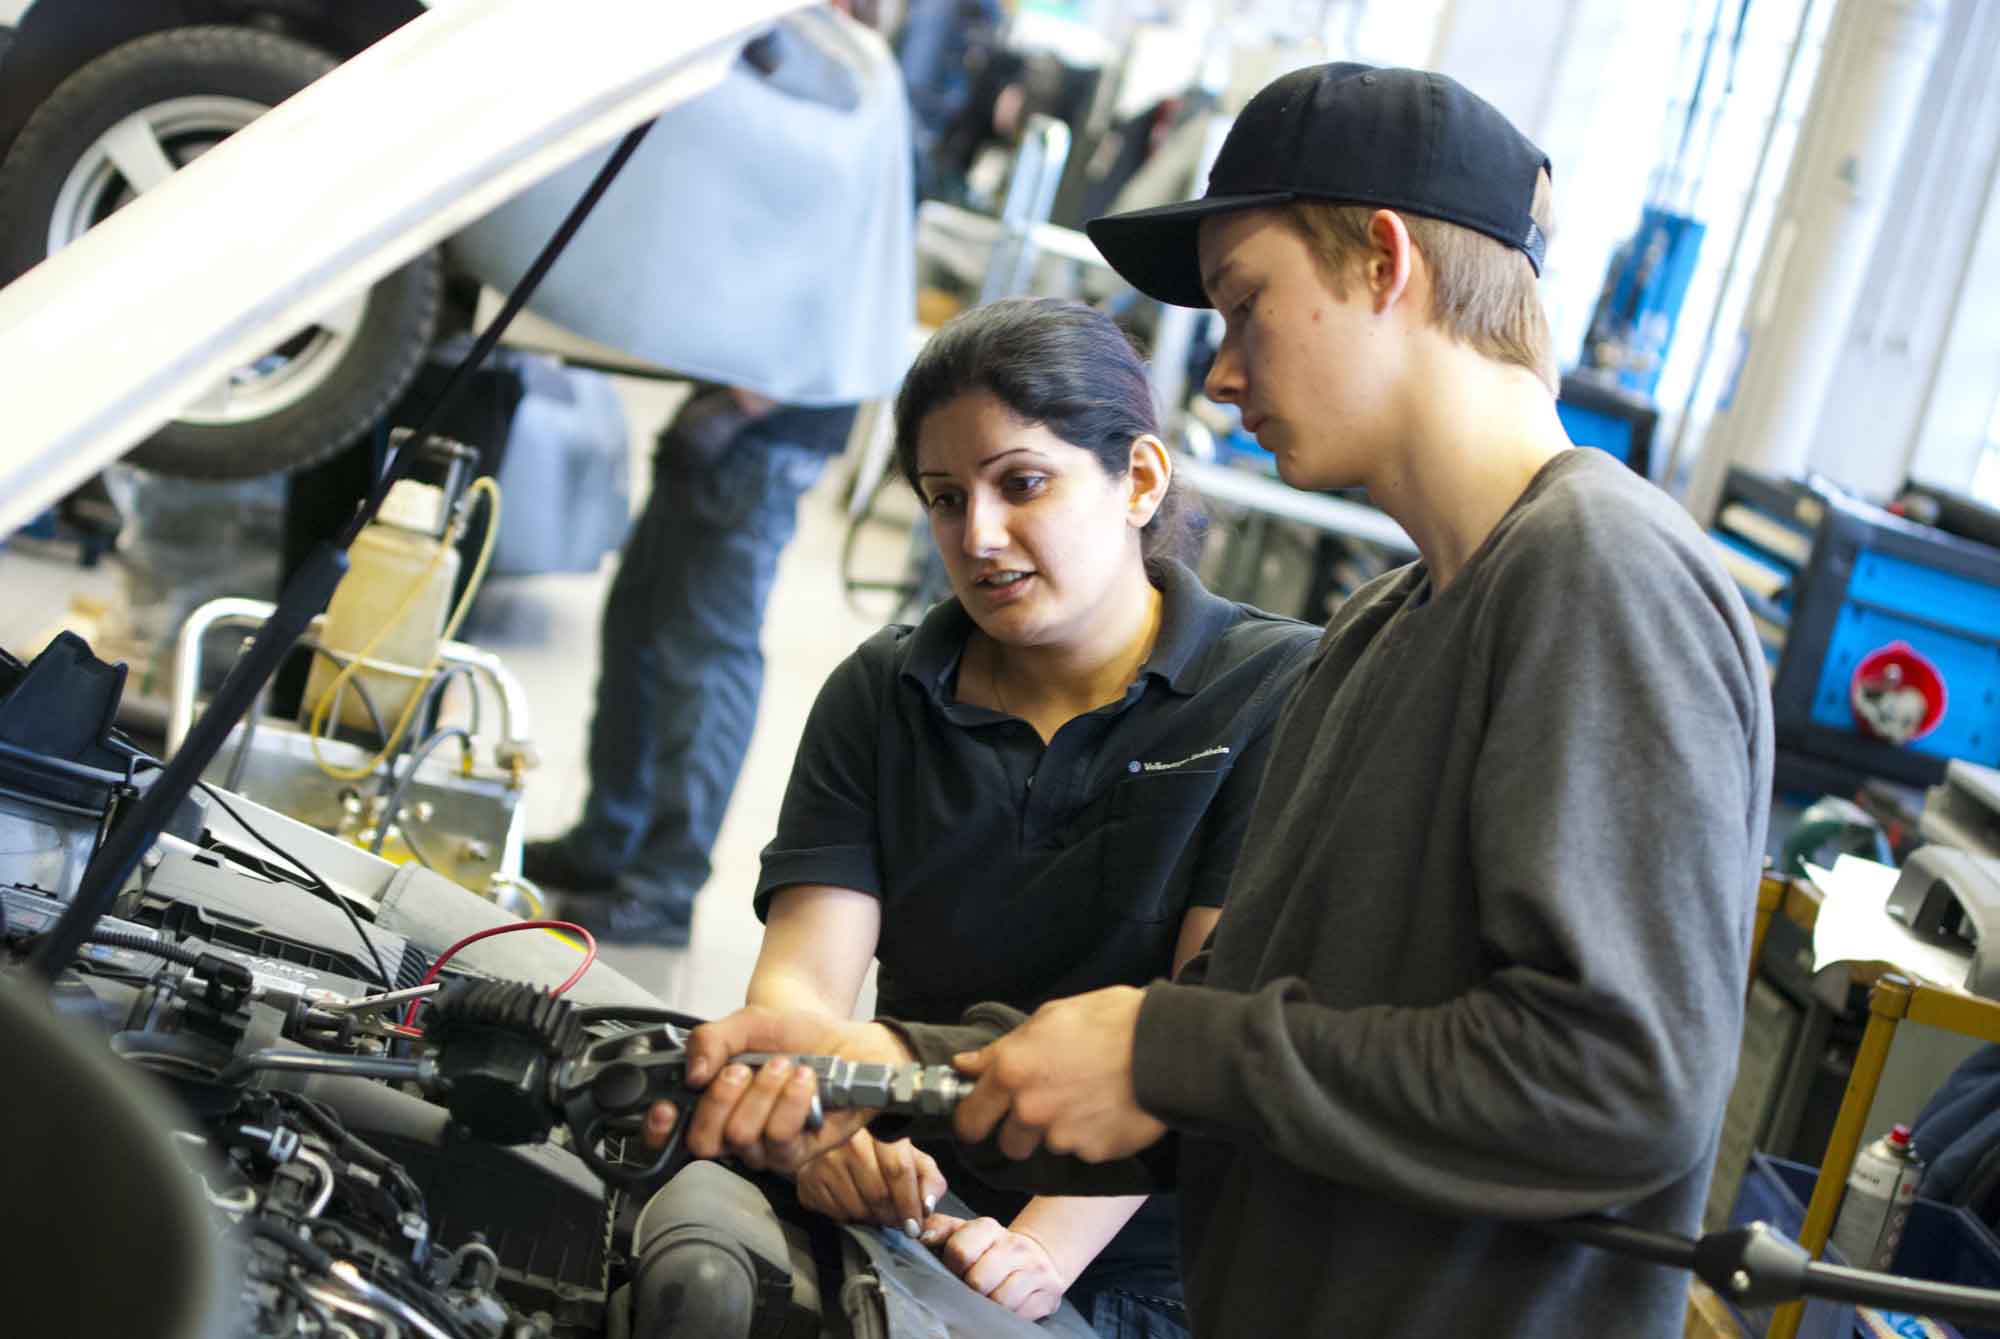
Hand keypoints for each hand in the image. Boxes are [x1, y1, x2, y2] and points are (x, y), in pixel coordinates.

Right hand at [639, 1005, 912, 1172]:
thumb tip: (693, 1073)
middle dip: (723, 1097)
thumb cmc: (794, 1036)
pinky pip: (781, 1138)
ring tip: (786, 1066)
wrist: (845, 1041)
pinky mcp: (797, 1154)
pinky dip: (792, 1101)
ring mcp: (764, 1147)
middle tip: (745, 1068)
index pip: (666, 1137)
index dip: (659, 1131)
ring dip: (765, 1092)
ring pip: (742, 1136)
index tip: (667, 1107)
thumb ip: (711, 1039)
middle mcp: (732, 1131)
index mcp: (711, 1102)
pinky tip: (805, 1080)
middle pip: (703, 1141)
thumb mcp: (748, 1023)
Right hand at [797, 1130, 946, 1232]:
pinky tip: (854, 1203)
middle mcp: (849, 1140)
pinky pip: (836, 1212)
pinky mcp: (808, 1178)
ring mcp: (825, 1158)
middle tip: (897, 1220)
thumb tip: (928, 1206)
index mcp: (879, 1127)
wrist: (829, 1140)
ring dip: (872, 1218)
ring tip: (875, 1208)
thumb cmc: (876, 1149)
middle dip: (892, 1215)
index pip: (898, 1170)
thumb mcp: (910, 1155)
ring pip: (857, 1207)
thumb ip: (928, 1178)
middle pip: (877, 1193)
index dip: (909, 1203)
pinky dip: (850, 1216)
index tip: (915, 1226)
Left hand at [920, 1213, 1068, 1320]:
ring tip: (987, 1297)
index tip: (954, 1271)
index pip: (960, 1251)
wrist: (1037, 1257)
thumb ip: (939, 1230)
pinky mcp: (1048, 1294)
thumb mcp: (964, 1233)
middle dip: (969, 1290)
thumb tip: (919, 1236)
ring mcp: (1034, 1270)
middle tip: (970, 1288)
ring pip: (1000, 1301)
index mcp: (989, 1228)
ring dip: (988, 1305)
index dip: (952, 1267)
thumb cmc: (990, 1250)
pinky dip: (1007, 1315)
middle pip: (978, 1281)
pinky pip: (1019, 1315)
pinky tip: (1005, 1306)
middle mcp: (1014, 1246)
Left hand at [953, 985, 1166, 1161]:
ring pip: (1048, 1145)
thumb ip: (1003, 1048)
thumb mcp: (1050, 1017)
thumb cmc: (1109, 1020)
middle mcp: (1030, 1110)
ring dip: (1059, 1130)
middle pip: (1007, 1144)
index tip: (982, 1117)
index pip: (969, 1119)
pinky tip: (1108, 1109)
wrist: (1168, 1047)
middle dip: (1018, 1131)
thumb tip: (964, 1065)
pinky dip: (1090, 1136)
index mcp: (1011, 1072)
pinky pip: (1082, 1150)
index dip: (973, 1119)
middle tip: (1041, 1108)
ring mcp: (1062, 1137)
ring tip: (1086, 1099)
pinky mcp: (1093, 1153)